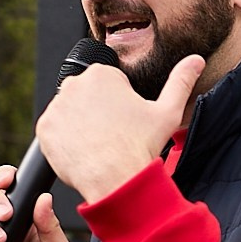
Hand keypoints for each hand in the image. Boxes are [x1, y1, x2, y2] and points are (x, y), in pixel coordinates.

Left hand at [35, 53, 206, 199]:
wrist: (116, 181)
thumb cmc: (141, 147)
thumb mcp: (168, 112)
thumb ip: (181, 80)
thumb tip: (196, 60)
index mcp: (102, 74)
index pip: (107, 84)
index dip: (119, 105)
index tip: (124, 122)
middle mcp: (74, 84)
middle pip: (85, 97)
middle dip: (96, 113)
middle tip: (112, 135)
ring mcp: (57, 106)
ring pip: (70, 114)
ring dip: (80, 125)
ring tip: (98, 144)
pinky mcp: (45, 128)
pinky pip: (54, 131)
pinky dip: (65, 141)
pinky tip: (83, 151)